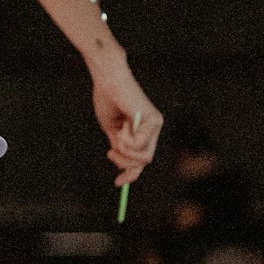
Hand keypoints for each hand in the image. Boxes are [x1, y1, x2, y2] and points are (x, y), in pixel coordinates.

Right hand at [90, 64, 161, 185]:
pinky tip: (123, 125)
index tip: (118, 183)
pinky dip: (126, 141)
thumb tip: (125, 170)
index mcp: (142, 130)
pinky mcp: (154, 122)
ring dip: (124, 151)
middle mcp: (152, 128)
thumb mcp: (113, 130)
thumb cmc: (107, 99)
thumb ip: (121, 147)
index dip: (131, 174)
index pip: (142, 158)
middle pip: (144, 161)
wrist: (107, 80)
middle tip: (110, 153)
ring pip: (143, 158)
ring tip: (116, 134)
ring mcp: (155, 125)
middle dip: (125, 163)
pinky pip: (139, 146)